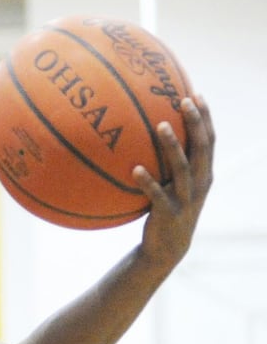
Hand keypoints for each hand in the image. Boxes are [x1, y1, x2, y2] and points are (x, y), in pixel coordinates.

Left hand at [136, 95, 213, 267]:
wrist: (166, 248)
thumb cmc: (166, 210)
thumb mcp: (171, 185)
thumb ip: (167, 164)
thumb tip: (146, 136)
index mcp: (203, 173)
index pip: (209, 140)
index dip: (205, 117)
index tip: (195, 94)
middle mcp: (199, 183)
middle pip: (202, 147)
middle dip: (195, 122)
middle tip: (183, 100)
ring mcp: (186, 198)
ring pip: (182, 168)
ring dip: (172, 145)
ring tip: (159, 125)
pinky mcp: (168, 213)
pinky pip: (157, 195)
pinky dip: (147, 182)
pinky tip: (135, 169)